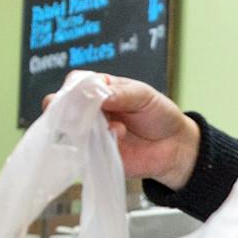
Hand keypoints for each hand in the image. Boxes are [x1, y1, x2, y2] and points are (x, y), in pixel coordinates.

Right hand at [42, 74, 199, 189]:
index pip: (75, 82)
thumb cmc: (159, 115)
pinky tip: (119, 137)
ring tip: (115, 126)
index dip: (73, 86)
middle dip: (69, 108)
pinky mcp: (96, 154)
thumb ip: (122, 94)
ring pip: (70, 129)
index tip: (80, 91)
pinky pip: (85, 150)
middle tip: (84, 112)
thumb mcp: (144, 96)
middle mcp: (90, 110)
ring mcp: (91, 133)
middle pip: (63, 106)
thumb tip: (100, 95)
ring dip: (87, 127)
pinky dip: (99, 143)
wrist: (174, 147)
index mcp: (100, 89)